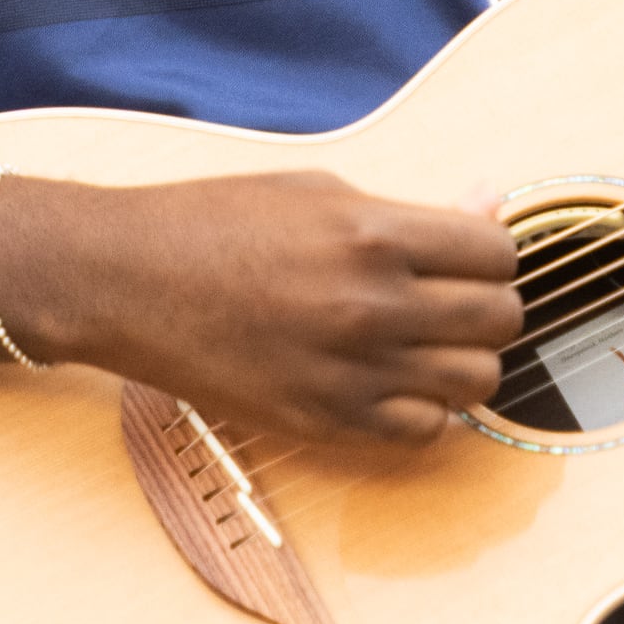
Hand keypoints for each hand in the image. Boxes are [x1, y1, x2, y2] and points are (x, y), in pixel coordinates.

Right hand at [0, 168, 523, 448]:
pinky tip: (390, 380)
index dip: (490, 253)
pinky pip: (424, 430)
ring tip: (422, 341)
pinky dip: (422, 408)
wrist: (124, 280)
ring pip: (476, 381)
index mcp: (372, 234)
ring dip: (461, 360)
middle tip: (449, 298)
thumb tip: (489, 205)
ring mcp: (349, 371)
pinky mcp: (323, 420)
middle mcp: (371, 305)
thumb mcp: (319, 193)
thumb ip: (413, 211)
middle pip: (500, 320)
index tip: (464, 256)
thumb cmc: (214, 222)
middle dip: (485, 305)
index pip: (499, 253)